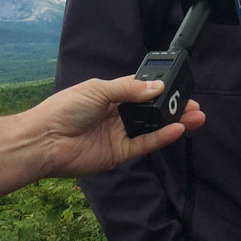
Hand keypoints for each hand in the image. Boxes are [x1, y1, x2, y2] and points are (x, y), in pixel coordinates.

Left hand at [26, 76, 205, 177]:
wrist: (44, 140)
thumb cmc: (64, 109)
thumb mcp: (98, 90)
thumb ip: (129, 89)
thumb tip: (159, 87)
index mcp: (111, 95)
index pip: (142, 90)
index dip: (161, 88)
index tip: (180, 86)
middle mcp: (118, 115)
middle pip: (152, 111)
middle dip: (173, 107)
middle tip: (194, 105)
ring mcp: (119, 135)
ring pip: (153, 128)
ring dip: (173, 122)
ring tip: (195, 116)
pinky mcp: (119, 154)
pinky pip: (145, 145)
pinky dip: (161, 138)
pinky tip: (177, 129)